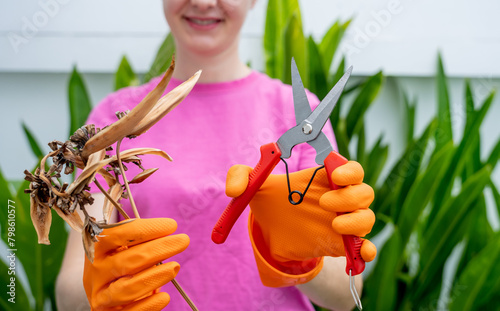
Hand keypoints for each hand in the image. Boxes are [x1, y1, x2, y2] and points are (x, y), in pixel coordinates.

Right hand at [83, 218, 188, 309]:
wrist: (104, 296)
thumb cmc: (119, 265)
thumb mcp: (121, 248)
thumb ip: (137, 238)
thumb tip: (168, 227)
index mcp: (96, 249)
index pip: (117, 234)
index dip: (145, 229)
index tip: (171, 225)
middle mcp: (95, 272)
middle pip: (127, 260)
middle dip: (159, 249)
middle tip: (183, 241)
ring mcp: (101, 296)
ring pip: (128, 288)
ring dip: (155, 276)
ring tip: (175, 266)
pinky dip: (149, 304)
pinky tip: (165, 296)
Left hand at [226, 161, 375, 285]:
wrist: (274, 235)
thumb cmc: (270, 203)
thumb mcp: (252, 188)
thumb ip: (240, 177)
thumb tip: (234, 189)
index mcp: (324, 179)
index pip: (350, 169)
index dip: (348, 170)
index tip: (334, 174)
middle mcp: (339, 198)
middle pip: (364, 191)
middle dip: (349, 196)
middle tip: (324, 203)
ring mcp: (343, 222)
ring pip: (367, 217)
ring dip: (356, 220)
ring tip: (334, 225)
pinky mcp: (341, 245)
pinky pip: (365, 246)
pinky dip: (366, 249)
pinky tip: (359, 252)